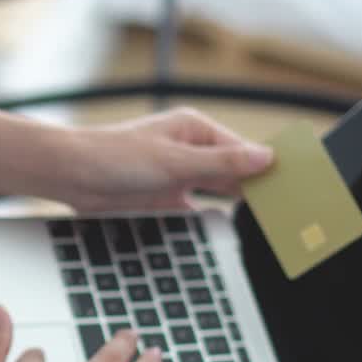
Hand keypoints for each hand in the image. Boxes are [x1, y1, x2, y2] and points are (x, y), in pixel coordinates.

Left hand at [58, 107, 274, 212]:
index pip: (243, 151)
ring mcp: (177, 176)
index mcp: (196, 130)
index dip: (268, 169)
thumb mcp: (174, 162)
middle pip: (234, 173)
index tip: (292, 186)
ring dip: (237, 207)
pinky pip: (196, 212)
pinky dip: (211, 221)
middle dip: (258, 190)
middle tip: (287, 211)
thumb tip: (264, 158)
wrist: (69, 175)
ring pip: (218, 194)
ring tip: (266, 223)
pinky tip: (229, 231)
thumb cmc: (113, 155)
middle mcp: (190, 151)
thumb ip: (220, 165)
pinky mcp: (163, 199)